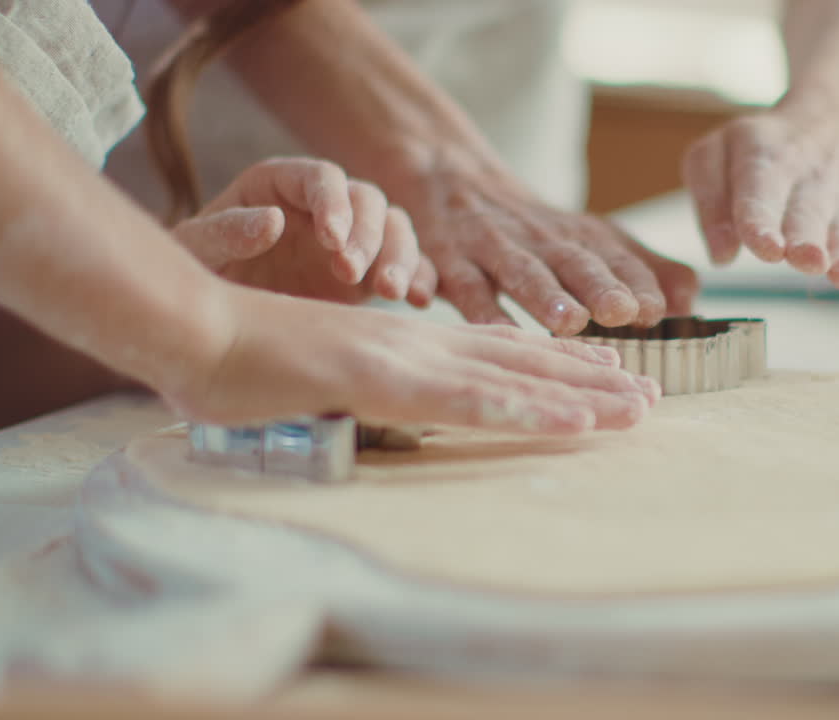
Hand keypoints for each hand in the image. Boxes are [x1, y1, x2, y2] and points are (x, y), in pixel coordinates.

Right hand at [167, 286, 660, 432]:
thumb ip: (367, 386)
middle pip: (521, 361)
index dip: (555, 365)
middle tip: (648, 396)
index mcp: (408, 344)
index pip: (497, 354)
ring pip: (513, 377)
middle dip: (589, 380)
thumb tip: (394, 403)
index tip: (606, 377)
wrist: (190, 324)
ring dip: (581, 396)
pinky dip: (528, 408)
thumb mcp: (324, 373)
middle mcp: (419, 344)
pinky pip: (469, 399)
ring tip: (638, 410)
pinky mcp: (382, 377)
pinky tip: (574, 424)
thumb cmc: (246, 356)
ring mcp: (404, 358)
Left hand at [173, 158, 437, 305]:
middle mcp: (325, 206)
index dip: (334, 203)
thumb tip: (271, 220)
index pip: (322, 178)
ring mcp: (353, 240)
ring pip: (396, 231)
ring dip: (401, 257)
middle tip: (351, 273)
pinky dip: (420, 279)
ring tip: (391, 293)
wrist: (212, 320)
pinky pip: (408, 267)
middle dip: (368, 235)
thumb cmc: (200, 273)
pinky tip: (418, 301)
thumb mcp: (196, 250)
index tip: (331, 240)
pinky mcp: (370, 276)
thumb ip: (225, 232)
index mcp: (282, 184)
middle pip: (368, 201)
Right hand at [383, 147, 697, 335]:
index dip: (638, 282)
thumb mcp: (589, 237)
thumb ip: (641, 266)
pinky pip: (465, 284)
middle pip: (575, 262)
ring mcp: (494, 247)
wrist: (448, 175)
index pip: (617, 258)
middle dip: (601, 287)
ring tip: (569, 321)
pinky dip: (479, 307)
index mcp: (582, 238)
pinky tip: (495, 330)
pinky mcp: (450, 259)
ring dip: (547, 296)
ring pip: (523, 271)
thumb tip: (689, 298)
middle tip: (623, 312)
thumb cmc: (533, 226)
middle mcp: (543, 239)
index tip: (657, 309)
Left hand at [683, 107, 838, 302]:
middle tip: (806, 260)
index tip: (763, 245)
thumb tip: (720, 255)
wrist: (835, 121)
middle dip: (807, 240)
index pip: (760, 192)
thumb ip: (710, 202)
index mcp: (765, 161)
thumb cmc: (763, 150)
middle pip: (808, 215)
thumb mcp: (718, 155)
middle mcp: (810, 184)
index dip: (761, 219)